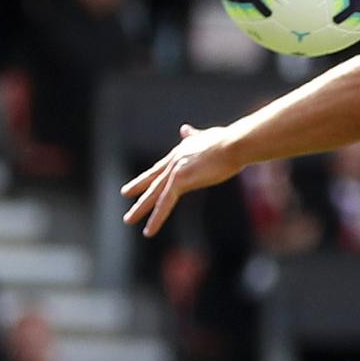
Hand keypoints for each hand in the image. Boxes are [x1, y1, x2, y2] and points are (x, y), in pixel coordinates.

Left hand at [123, 124, 245, 235]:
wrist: (234, 145)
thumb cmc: (228, 141)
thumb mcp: (207, 136)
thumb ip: (194, 135)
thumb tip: (184, 129)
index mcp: (180, 152)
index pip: (161, 166)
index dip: (151, 174)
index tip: (142, 180)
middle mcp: (174, 161)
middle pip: (152, 178)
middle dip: (138, 187)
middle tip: (125, 193)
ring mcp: (175, 171)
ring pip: (154, 194)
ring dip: (140, 208)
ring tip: (128, 219)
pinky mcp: (180, 182)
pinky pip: (165, 204)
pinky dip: (156, 219)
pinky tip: (148, 231)